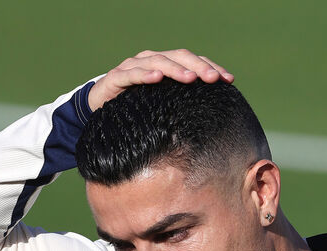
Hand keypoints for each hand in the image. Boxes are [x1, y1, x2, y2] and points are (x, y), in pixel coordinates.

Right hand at [87, 49, 233, 110]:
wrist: (97, 111)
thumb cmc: (134, 110)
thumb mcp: (162, 108)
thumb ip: (182, 106)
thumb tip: (215, 118)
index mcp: (166, 65)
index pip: (192, 61)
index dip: (211, 67)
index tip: (229, 80)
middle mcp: (150, 60)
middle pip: (178, 56)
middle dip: (198, 67)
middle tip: (213, 79)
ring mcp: (132, 67)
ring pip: (158, 61)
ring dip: (175, 69)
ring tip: (190, 78)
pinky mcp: (115, 77)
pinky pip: (131, 74)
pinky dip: (144, 74)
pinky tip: (157, 77)